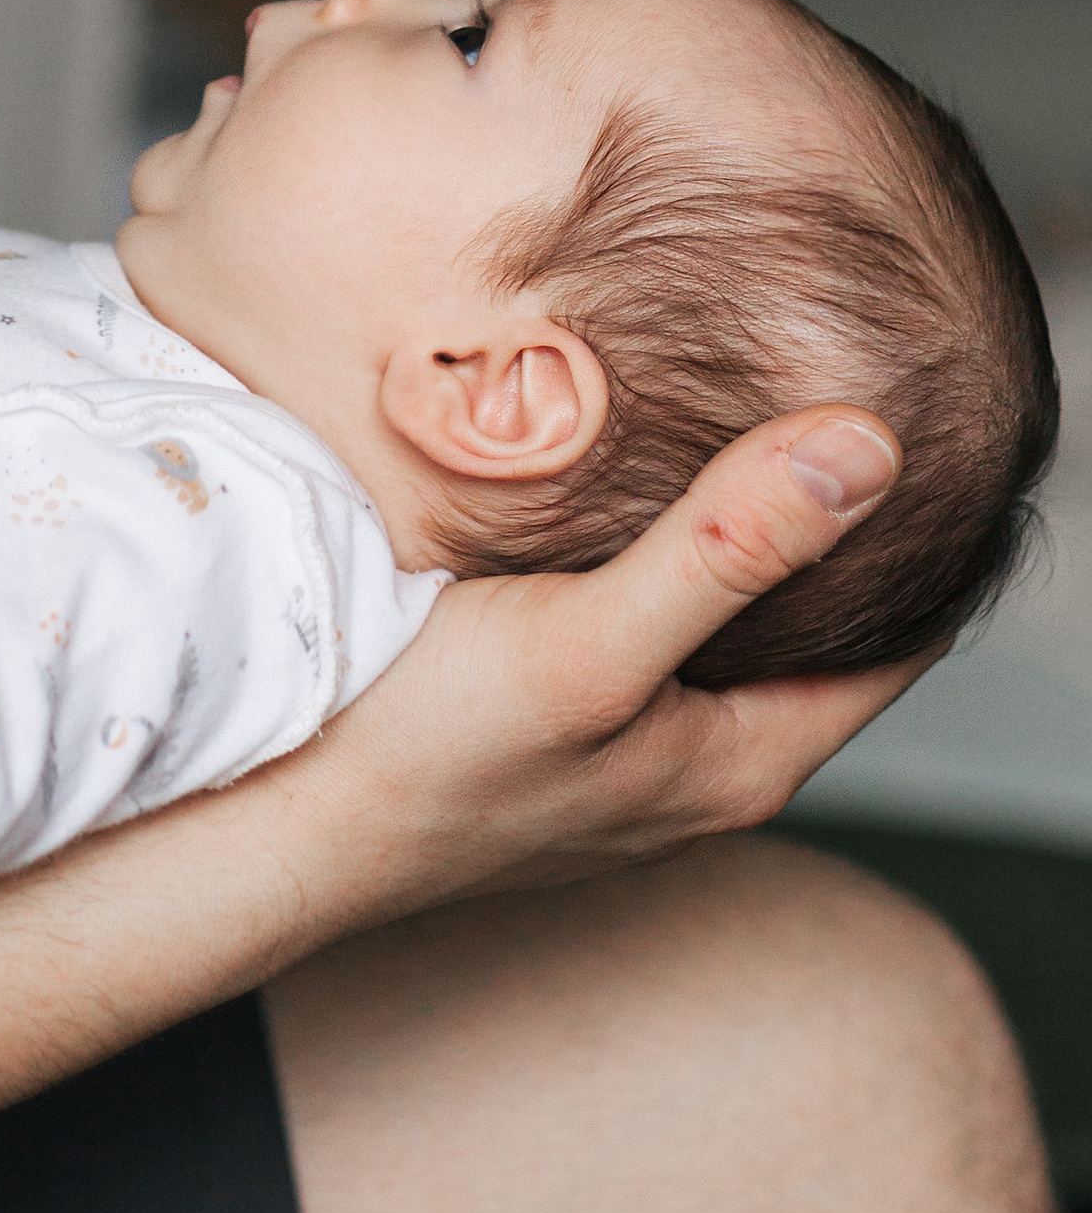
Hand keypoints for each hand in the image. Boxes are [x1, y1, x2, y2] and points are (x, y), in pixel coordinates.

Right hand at [281, 404, 920, 931]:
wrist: (272, 820)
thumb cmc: (423, 754)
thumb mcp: (590, 643)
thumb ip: (725, 551)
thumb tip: (866, 452)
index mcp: (743, 760)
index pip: (899, 641)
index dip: (928, 541)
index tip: (939, 429)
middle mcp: (696, 764)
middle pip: (812, 629)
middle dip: (835, 526)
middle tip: (844, 392)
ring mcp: (619, 750)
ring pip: (717, 624)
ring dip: (734, 537)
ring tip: (740, 415)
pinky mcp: (547, 723)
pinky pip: (635, 624)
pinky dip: (648, 554)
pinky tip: (607, 490)